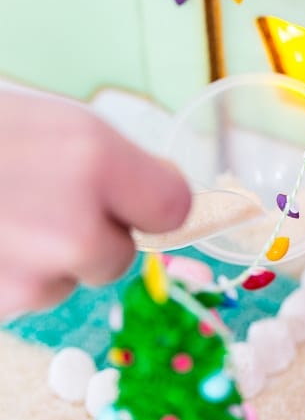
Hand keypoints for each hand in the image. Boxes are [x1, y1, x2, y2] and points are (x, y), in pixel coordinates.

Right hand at [0, 91, 190, 317]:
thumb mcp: (60, 124)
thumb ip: (118, 165)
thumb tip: (167, 197)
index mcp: (95, 162)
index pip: (173, 208)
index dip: (154, 204)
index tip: (140, 200)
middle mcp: (72, 226)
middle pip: (119, 258)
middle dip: (93, 237)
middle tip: (48, 202)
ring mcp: (31, 275)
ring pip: (66, 281)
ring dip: (46, 259)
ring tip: (5, 213)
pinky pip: (24, 295)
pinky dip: (10, 274)